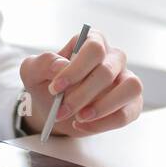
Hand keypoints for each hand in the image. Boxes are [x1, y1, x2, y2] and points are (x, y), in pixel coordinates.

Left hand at [18, 29, 142, 136]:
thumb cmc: (47, 84)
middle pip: (107, 71)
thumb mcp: (33, 71)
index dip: (76, 69)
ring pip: (130, 87)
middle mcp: (113, 57)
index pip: (93, 48)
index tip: (55, 88)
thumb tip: (61, 64)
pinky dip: (104, 123)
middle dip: (81, 95)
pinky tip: (84, 125)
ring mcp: (126, 79)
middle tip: (61, 110)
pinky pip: (128, 112)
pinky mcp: (131, 103)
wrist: (55, 109)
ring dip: (102, 107)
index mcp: (92, 41)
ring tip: (79, 117)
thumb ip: (43, 63)